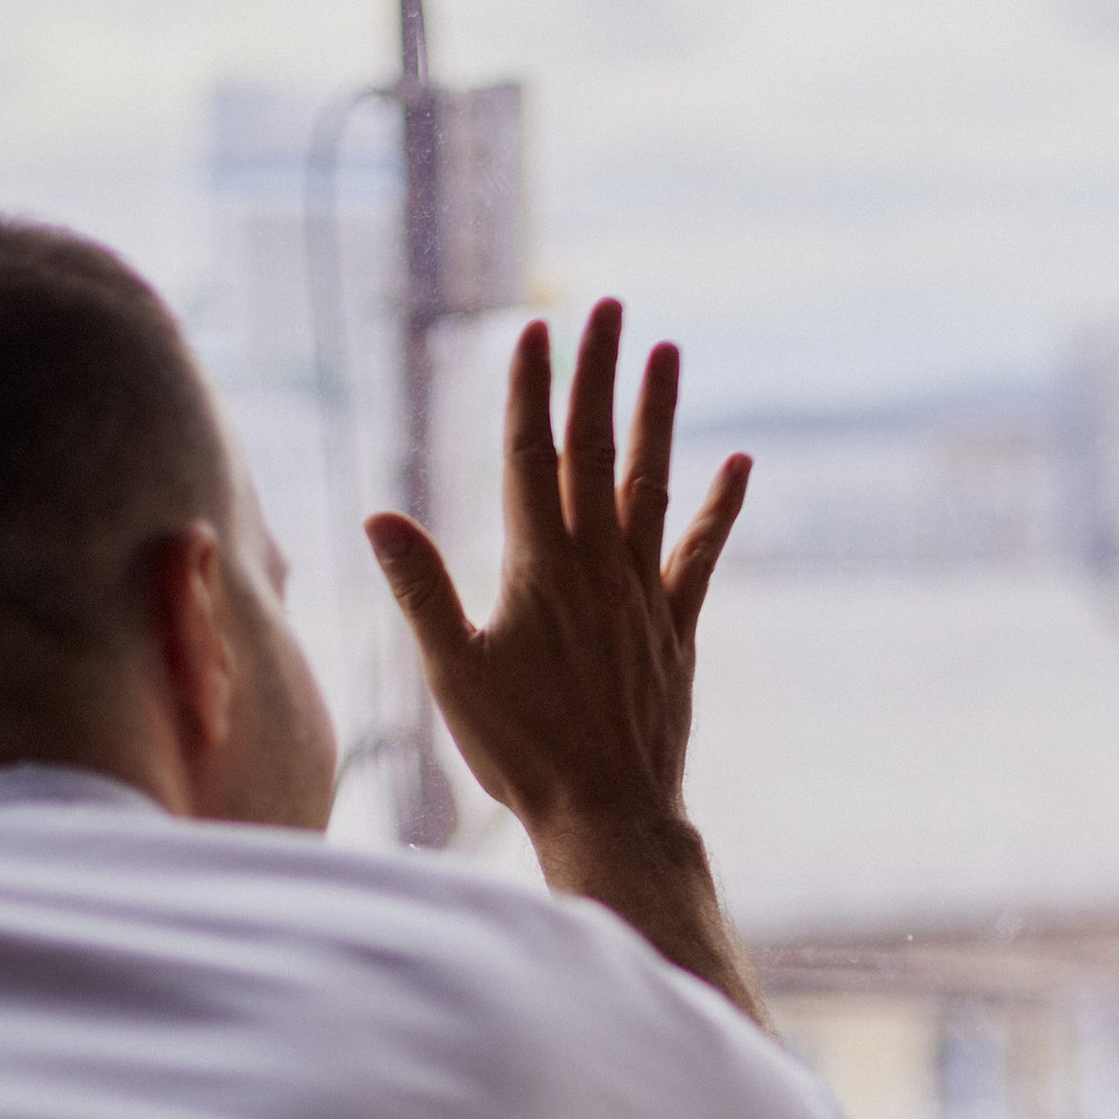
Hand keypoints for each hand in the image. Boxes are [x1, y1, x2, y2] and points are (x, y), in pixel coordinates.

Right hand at [364, 303, 746, 875]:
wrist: (610, 813)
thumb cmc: (521, 751)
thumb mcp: (454, 672)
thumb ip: (421, 589)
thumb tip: (379, 516)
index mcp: (537, 568)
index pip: (529, 457)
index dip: (530, 390)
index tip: (535, 330)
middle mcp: (597, 566)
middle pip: (595, 450)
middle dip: (598, 374)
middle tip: (608, 306)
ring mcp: (644, 593)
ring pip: (652, 483)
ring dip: (657, 416)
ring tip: (666, 351)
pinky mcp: (677, 627)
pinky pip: (702, 551)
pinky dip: (721, 504)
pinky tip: (739, 459)